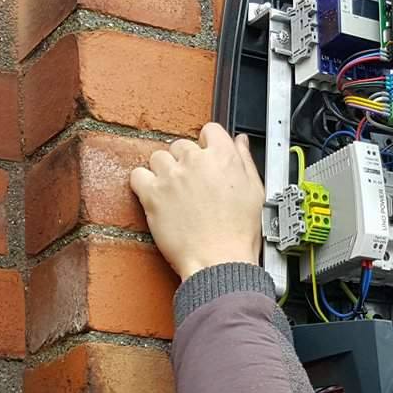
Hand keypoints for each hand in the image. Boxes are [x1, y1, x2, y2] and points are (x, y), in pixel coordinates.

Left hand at [129, 122, 264, 280]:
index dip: (207, 145)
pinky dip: (143, 183)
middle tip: (190, 185)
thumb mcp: (255, 192)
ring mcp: (171, 176)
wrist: (219, 262)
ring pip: (158, 158)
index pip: (210, 130)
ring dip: (163, 171)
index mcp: (223, 157)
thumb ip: (245, 160)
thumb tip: (239, 142)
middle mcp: (195, 161)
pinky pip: (137, 175)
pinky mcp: (152, 194)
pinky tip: (155, 196)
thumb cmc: (238, 234)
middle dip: (184, 162)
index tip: (206, 159)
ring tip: (173, 193)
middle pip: (181, 145)